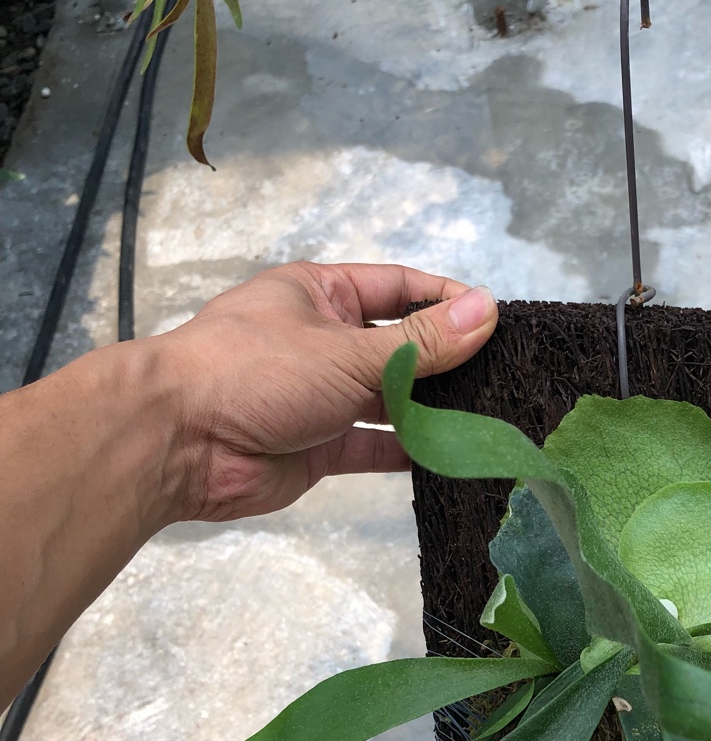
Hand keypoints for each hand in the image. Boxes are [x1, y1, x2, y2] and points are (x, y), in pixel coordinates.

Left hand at [158, 262, 497, 522]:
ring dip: (432, 408)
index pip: (398, 287)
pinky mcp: (319, 445)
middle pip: (398, 345)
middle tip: (503, 374)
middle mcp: (323, 340)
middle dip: (445, 360)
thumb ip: (422, 340)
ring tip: (489, 415)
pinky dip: (410, 449)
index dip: (446, 301)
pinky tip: (453, 453)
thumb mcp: (349, 349)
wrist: (178, 442)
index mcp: (320, 294)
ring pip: (390, 398)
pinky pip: (375, 444)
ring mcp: (321, 395)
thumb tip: (487, 310)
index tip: (495, 320)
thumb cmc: (255, 370)